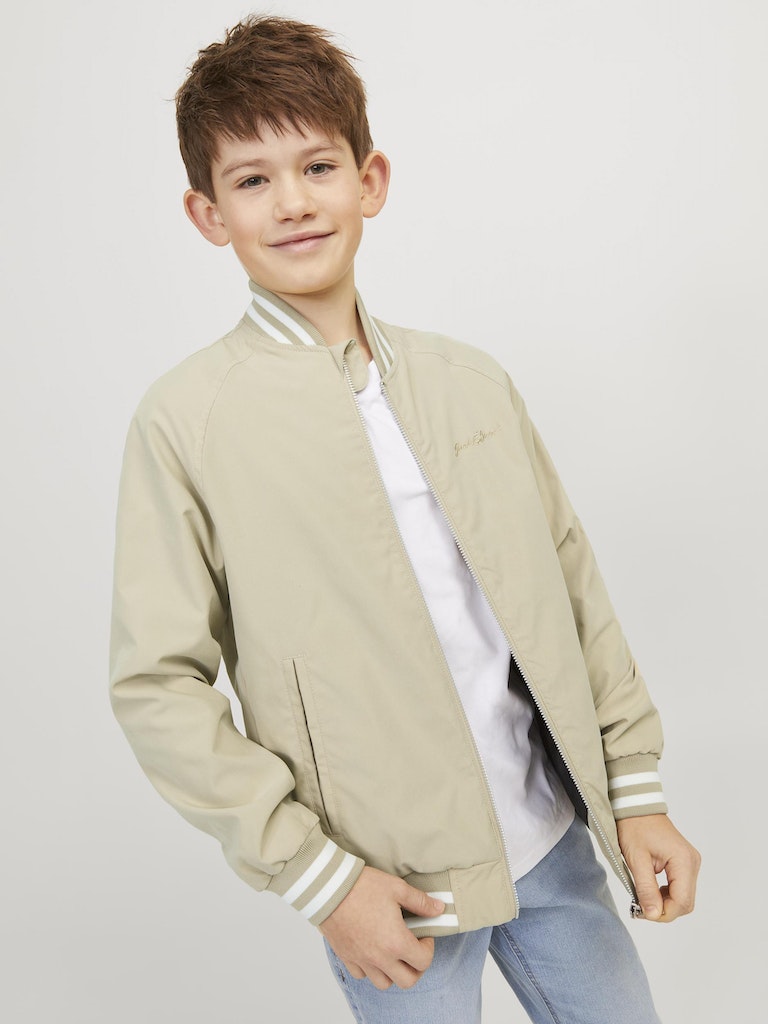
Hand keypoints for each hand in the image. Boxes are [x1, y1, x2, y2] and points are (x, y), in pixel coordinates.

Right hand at [319, 866, 444, 989]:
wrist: (329, 888)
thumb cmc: (363, 886)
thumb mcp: (397, 888)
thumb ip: (420, 902)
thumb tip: (439, 908)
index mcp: (396, 942)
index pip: (423, 961)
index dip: (428, 948)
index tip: (423, 934)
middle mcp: (380, 958)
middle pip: (407, 981)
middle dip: (416, 967)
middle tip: (413, 949)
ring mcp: (362, 960)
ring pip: (384, 983)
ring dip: (393, 972)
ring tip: (393, 952)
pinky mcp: (346, 957)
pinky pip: (362, 975)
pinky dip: (370, 969)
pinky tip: (372, 950)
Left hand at [617, 813, 700, 922]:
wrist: (636, 808)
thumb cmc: (634, 827)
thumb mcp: (636, 859)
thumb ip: (646, 888)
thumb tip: (654, 914)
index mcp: (684, 860)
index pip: (682, 901)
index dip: (664, 913)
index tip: (642, 913)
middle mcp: (692, 862)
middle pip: (686, 902)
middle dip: (665, 909)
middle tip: (641, 907)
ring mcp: (690, 863)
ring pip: (684, 897)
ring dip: (665, 903)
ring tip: (644, 897)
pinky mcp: (685, 863)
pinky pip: (681, 887)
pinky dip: (667, 894)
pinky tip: (652, 890)